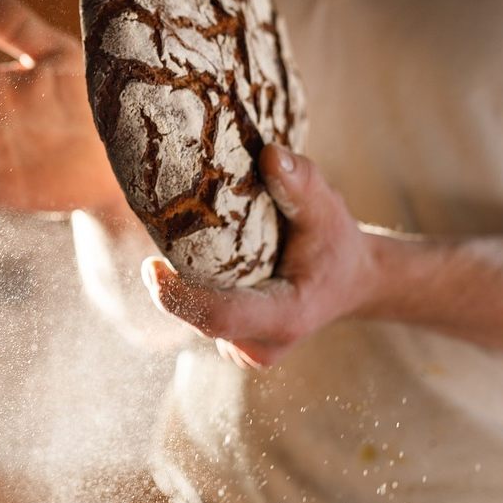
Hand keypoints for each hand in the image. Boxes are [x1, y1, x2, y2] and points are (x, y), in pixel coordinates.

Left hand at [141, 144, 379, 366]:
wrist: (351, 280)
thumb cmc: (337, 244)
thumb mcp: (328, 210)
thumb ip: (301, 184)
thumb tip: (270, 154)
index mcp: (286, 317)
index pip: (221, 317)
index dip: (180, 298)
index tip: (151, 266)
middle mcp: (261, 344)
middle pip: (199, 316)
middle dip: (173, 281)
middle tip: (160, 231)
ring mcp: (245, 349)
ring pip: (195, 317)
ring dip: (181, 283)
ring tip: (181, 240)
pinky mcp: (233, 342)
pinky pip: (198, 316)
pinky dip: (190, 288)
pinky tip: (197, 259)